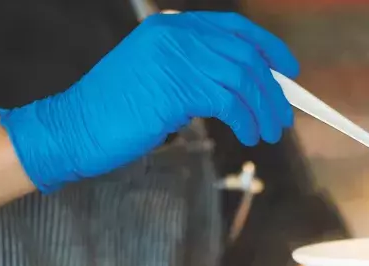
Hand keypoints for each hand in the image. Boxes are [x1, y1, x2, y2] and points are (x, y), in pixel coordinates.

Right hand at [0, 12, 297, 192]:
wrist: (79, 127)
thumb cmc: (121, 112)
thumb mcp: (162, 80)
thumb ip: (198, 73)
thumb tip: (246, 88)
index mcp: (172, 26)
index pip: (233, 27)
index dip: (268, 46)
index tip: (289, 69)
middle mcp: (175, 34)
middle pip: (244, 55)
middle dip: (271, 90)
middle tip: (283, 118)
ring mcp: (174, 57)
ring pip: (241, 79)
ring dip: (263, 110)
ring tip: (269, 133)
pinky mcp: (175, 86)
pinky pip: (228, 101)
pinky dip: (245, 121)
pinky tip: (248, 136)